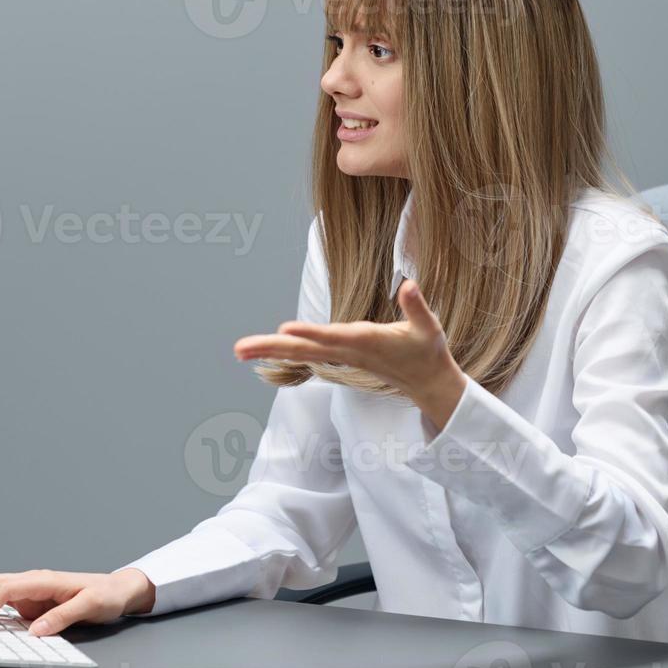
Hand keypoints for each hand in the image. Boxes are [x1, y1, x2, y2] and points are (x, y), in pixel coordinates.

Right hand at [0, 568, 154, 636]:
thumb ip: (63, 617)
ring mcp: (30, 592)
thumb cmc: (106, 594)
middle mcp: (32, 583)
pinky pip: (3, 605)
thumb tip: (35, 632)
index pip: (6, 589)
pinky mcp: (31, 603)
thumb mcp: (91, 606)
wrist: (118, 590)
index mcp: (43, 580)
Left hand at [233, 279, 467, 428]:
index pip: (335, 337)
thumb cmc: (427, 351)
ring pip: (300, 352)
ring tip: (238, 350)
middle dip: (271, 347)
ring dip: (268, 350)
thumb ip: (417, 307)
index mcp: (367, 342)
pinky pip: (305, 354)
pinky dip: (282, 351)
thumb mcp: (429, 328)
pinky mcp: (339, 356)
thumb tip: (408, 284)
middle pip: (304, 349)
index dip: (311, 332)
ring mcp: (340, 355)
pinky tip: (262, 349)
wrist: (426, 383)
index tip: (285, 329)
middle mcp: (347, 351)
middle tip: (238, 349)